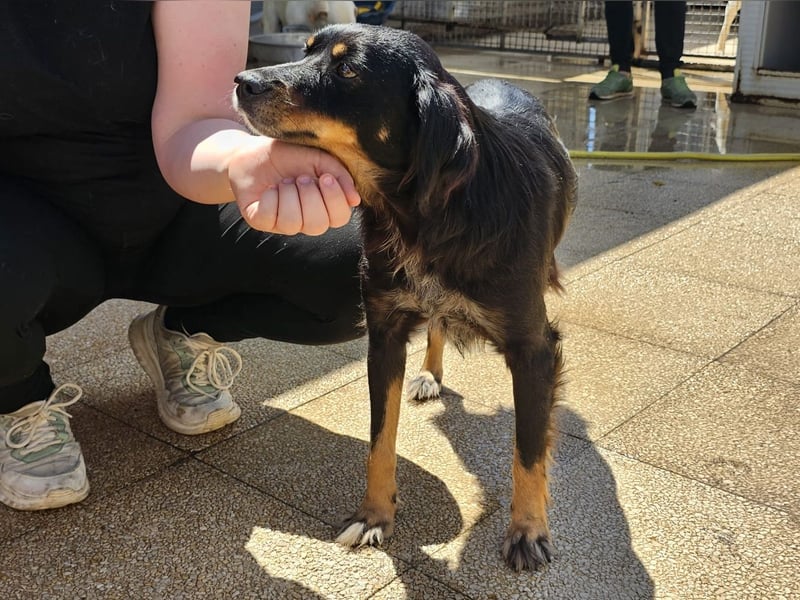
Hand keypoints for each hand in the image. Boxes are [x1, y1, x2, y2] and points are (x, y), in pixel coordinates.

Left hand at [227, 137, 360, 234]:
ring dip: (289, 195)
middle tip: (301, 178)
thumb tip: (355, 200)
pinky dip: (271, 197)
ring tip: (284, 182)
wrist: (254, 151)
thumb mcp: (319, 158)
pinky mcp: (261, 221)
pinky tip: (270, 188)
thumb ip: (340, 175)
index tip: (326, 177)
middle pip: (317, 225)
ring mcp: (282, 223)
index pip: (340, 218)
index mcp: (323, 207)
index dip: (335, 200)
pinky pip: (269, 217)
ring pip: (293, 223)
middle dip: (309, 197)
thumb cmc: (289, 156)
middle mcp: (305, 220)